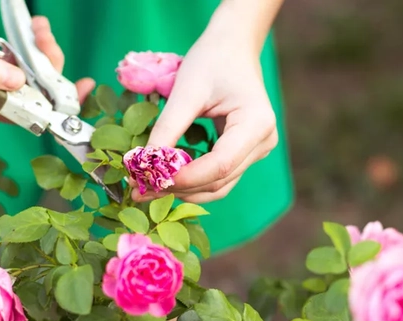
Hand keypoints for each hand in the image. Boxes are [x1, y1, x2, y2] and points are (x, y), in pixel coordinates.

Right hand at [0, 9, 93, 124]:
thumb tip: (21, 84)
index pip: (30, 113)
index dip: (58, 101)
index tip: (84, 86)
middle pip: (31, 93)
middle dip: (46, 63)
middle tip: (43, 31)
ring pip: (24, 79)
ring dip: (35, 53)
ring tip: (36, 25)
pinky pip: (12, 69)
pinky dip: (22, 52)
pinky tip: (25, 32)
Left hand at [136, 9, 278, 203]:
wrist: (232, 47)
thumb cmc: (212, 61)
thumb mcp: (186, 91)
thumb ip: (168, 127)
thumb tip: (144, 163)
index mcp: (256, 123)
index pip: (220, 165)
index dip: (186, 178)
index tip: (151, 180)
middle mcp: (263, 142)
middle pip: (220, 180)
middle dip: (179, 188)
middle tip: (139, 190)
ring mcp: (256, 150)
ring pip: (219, 186)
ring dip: (184, 190)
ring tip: (147, 189)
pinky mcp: (244, 153)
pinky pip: (218, 176)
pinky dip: (192, 181)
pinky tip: (165, 179)